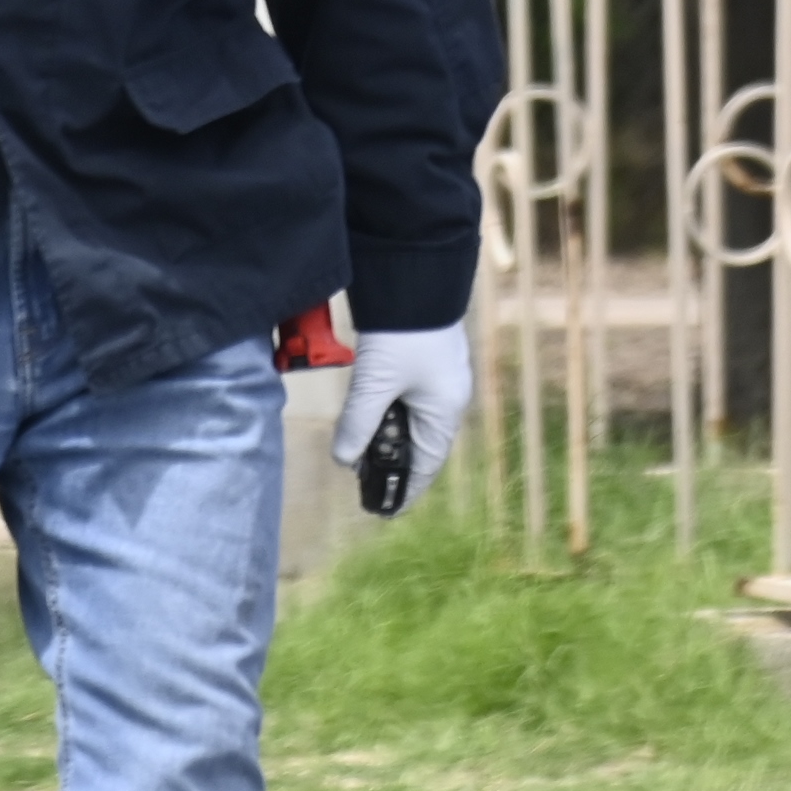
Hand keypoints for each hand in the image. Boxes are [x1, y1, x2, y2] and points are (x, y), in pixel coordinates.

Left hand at [330, 320, 469, 513]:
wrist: (416, 279)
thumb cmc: (404, 336)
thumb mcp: (375, 385)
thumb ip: (358, 424)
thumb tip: (344, 461)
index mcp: (443, 414)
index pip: (425, 467)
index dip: (405, 490)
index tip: (386, 510)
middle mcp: (447, 401)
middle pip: (418, 445)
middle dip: (390, 462)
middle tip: (361, 475)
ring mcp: (438, 380)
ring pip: (410, 421)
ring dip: (385, 434)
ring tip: (358, 447)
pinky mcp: (426, 361)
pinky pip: (408, 399)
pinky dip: (387, 411)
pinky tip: (368, 411)